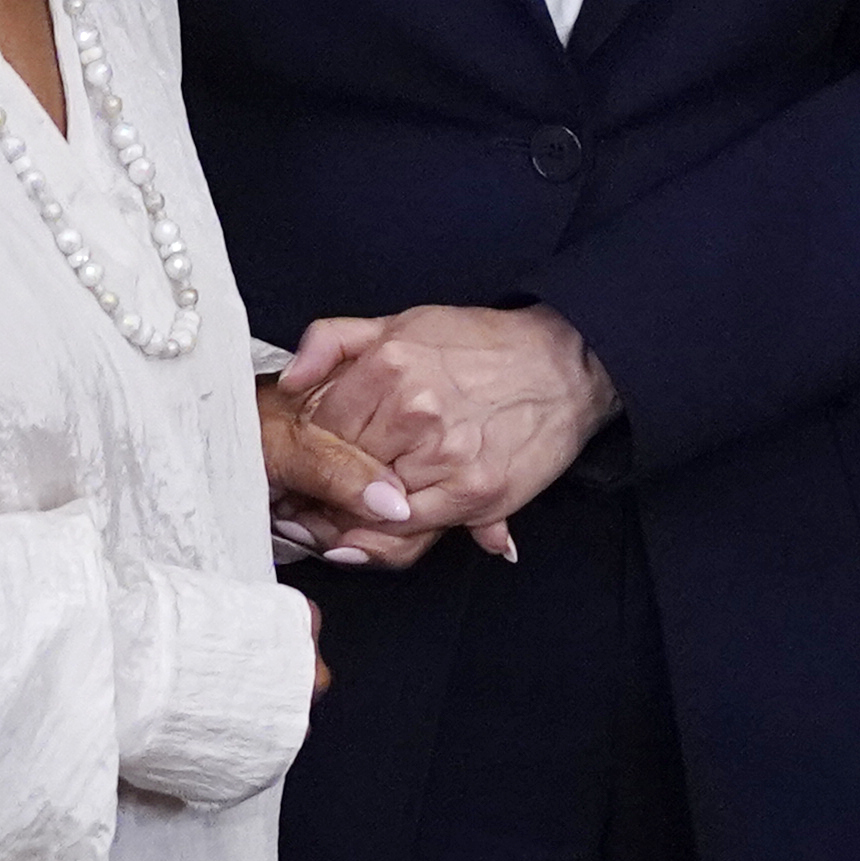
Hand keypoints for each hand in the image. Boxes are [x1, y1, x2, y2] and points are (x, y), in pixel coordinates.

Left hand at [275, 305, 620, 563]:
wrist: (568, 366)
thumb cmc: (485, 347)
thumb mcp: (403, 323)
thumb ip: (333, 340)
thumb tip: (291, 379)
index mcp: (389, 366)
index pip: (316, 428)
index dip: (306, 451)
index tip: (304, 464)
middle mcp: (415, 411)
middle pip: (337, 471)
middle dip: (319, 488)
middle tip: (306, 500)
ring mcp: (446, 456)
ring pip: (365, 509)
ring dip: (346, 517)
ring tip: (336, 515)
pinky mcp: (474, 492)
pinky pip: (405, 532)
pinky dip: (382, 538)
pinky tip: (374, 525)